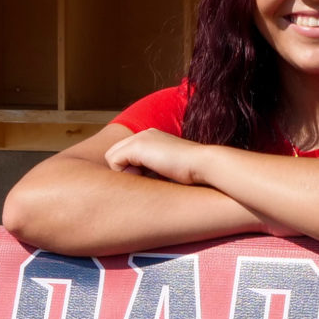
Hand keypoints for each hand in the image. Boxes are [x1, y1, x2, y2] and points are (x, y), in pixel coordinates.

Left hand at [103, 128, 221, 186]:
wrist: (204, 165)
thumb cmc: (194, 174)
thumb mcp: (171, 170)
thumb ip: (156, 171)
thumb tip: (143, 184)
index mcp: (154, 138)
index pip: (127, 154)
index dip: (131, 170)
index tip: (148, 180)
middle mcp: (146, 134)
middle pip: (116, 154)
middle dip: (125, 171)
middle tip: (143, 181)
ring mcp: (141, 138)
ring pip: (113, 158)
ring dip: (126, 173)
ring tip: (146, 179)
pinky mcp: (137, 146)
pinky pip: (114, 162)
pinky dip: (125, 173)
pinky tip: (144, 176)